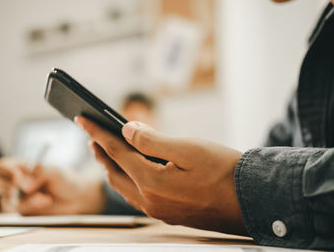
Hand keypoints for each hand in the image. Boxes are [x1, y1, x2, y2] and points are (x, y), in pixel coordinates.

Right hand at [0, 157, 104, 214]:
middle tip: (21, 186)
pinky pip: (15, 213)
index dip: (5, 170)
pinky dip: (29, 208)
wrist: (77, 199)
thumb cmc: (66, 180)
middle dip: (4, 186)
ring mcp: (16, 198)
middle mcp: (15, 182)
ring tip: (44, 197)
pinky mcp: (22, 212)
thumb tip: (23, 186)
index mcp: (20, 167)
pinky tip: (44, 202)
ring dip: (24, 200)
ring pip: (4, 200)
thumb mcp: (55, 171)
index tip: (20, 175)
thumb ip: (39, 173)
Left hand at [76, 116, 247, 235]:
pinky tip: (130, 172)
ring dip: (111, 167)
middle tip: (91, 135)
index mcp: (151, 182)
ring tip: (106, 151)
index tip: (81, 119)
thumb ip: (152, 140)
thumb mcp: (187, 148)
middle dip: (99, 152)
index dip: (96, 132)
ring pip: (123, 186)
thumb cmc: (224, 171)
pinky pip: (136, 196)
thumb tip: (127, 130)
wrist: (252, 200)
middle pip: (114, 172)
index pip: (114, 151)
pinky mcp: (169, 213)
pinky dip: (126, 179)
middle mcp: (150, 200)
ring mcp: (159, 210)